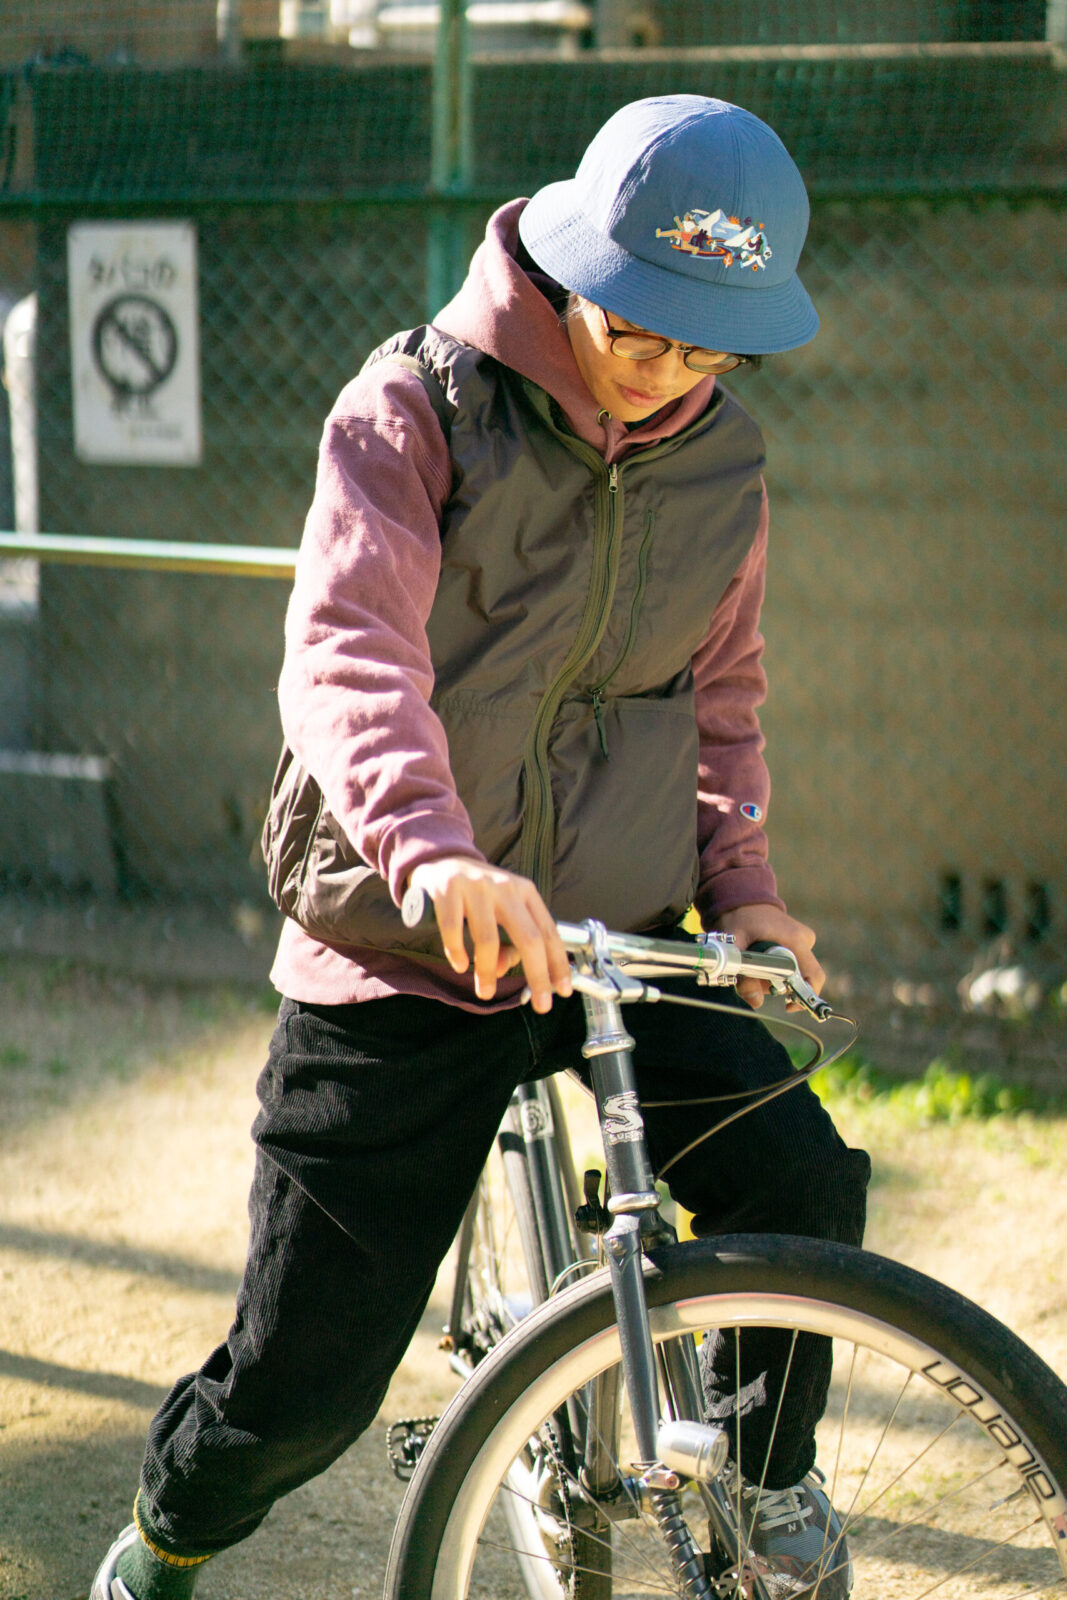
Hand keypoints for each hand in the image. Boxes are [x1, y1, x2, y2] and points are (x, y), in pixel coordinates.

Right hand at [407, 859, 572, 1013]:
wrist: (440, 860)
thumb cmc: (476, 894)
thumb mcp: (499, 913)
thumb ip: (506, 943)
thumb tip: (500, 971)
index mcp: (524, 892)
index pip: (549, 931)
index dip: (558, 963)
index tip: (562, 990)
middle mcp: (505, 886)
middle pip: (528, 937)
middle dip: (537, 975)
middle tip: (540, 1004)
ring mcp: (476, 886)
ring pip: (488, 939)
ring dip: (487, 971)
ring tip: (485, 990)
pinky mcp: (447, 889)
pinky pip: (453, 930)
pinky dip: (456, 952)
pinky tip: (458, 965)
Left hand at [714, 903, 825, 1010]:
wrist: (742, 898)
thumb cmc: (739, 919)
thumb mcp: (735, 947)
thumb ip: (743, 977)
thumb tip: (756, 1003)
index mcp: (795, 939)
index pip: (813, 976)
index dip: (803, 996)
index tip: (787, 1006)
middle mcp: (805, 940)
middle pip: (801, 978)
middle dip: (779, 985)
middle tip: (756, 979)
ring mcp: (803, 940)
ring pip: (793, 973)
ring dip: (772, 977)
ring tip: (751, 961)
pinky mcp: (797, 942)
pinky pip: (790, 964)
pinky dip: (773, 969)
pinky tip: (757, 958)